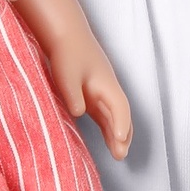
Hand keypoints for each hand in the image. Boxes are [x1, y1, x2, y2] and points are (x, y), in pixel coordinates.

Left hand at [47, 32, 132, 160]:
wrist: (66, 35)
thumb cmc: (67, 53)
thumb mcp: (67, 75)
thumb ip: (73, 94)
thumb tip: (79, 113)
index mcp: (105, 83)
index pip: (119, 107)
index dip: (121, 123)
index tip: (120, 139)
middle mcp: (108, 89)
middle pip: (121, 115)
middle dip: (123, 135)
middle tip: (120, 155)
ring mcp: (103, 92)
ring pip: (115, 116)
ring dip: (118, 134)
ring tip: (118, 155)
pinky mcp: (94, 94)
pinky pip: (106, 115)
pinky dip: (110, 128)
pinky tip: (109, 140)